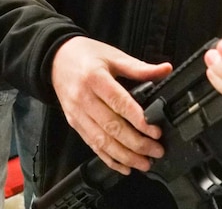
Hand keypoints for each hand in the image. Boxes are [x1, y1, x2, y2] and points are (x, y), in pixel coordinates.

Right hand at [51, 36, 171, 174]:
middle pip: (111, 126)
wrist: (55, 58)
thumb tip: (165, 69)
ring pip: (102, 141)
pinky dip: (108, 159)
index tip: (155, 131)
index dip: (139, 120)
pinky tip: (124, 166)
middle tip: (156, 151)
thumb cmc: (85, 55)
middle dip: (136, 143)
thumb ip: (139, 67)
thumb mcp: (113, 56)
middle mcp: (83, 98)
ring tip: (144, 163)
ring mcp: (77, 113)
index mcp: (94, 78)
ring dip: (124, 156)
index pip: (119, 103)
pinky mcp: (74, 123)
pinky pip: (92, 144)